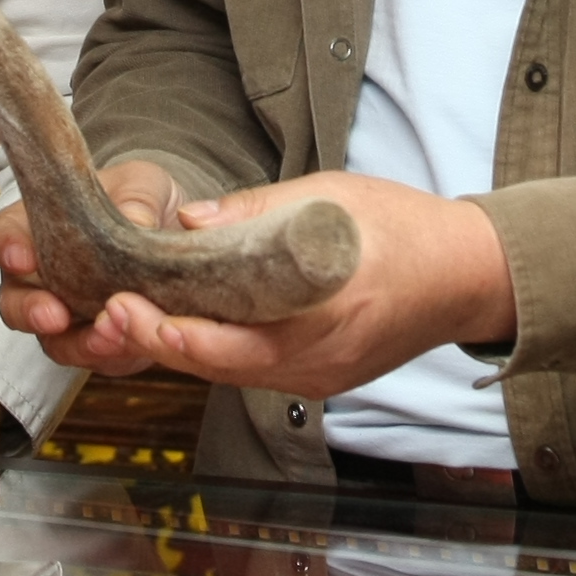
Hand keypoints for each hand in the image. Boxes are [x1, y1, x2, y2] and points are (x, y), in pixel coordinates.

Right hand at [0, 160, 184, 372]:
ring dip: (75, 342)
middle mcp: (39, 277)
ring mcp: (65, 315)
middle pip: (13, 301)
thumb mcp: (143, 184)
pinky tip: (129, 345)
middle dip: (30, 311)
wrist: (173, 235)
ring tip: (103, 337)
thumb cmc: (140, 200)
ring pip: (51, 339)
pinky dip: (109, 355)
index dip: (4, 247)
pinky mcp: (96, 342)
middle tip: (54, 315)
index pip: (2, 236)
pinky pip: (94, 357)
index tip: (19, 257)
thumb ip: (136, 199)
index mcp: (35, 227)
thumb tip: (137, 223)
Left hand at [78, 172, 515, 399]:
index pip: (230, 342)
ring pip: (230, 374)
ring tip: (131, 317)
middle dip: (157, 342)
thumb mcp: (331, 196)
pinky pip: (253, 372)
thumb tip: (189, 221)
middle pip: (217, 367)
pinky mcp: (319, 379)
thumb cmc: (404, 229)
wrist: (465, 276)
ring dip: (181, 350)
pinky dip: (216, 352)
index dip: (171, 333)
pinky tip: (185, 326)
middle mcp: (316, 360)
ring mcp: (318, 377)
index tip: (128, 306)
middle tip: (110, 313)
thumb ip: (257, 211)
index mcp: (322, 313)